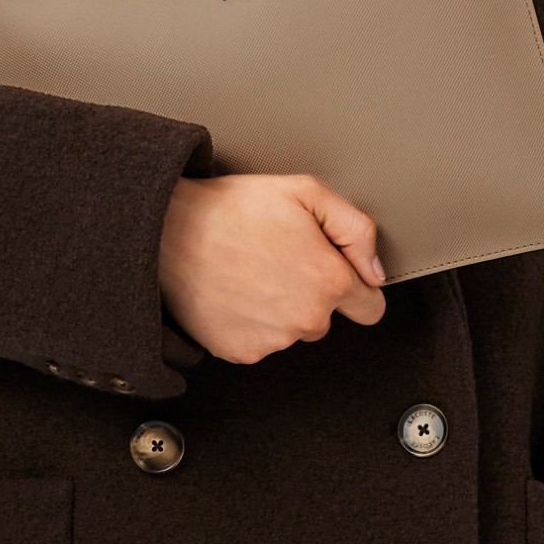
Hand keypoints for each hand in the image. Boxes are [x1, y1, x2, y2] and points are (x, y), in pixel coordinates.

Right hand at [159, 171, 386, 365]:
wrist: (168, 232)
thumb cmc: (233, 208)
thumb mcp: (306, 192)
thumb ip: (356, 229)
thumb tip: (374, 270)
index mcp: (329, 282)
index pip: (371, 308)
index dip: (357, 286)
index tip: (337, 273)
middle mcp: (306, 320)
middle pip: (326, 317)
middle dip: (311, 291)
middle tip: (278, 255)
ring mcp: (272, 341)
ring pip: (291, 329)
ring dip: (279, 307)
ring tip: (250, 268)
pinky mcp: (239, 352)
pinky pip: (259, 340)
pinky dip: (249, 321)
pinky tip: (233, 289)